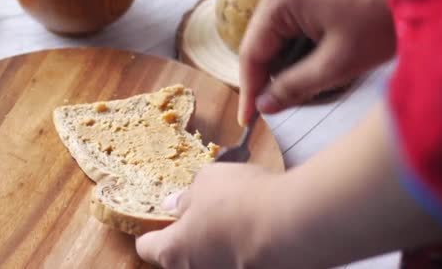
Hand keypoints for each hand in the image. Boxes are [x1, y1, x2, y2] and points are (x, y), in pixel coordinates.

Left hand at [136, 164, 282, 268]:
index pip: (147, 248)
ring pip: (211, 261)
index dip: (150, 233)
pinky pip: (239, 261)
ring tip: (235, 220)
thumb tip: (174, 205)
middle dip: (188, 239)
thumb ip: (186, 197)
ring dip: (217, 245)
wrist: (294, 225)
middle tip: (202, 216)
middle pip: (180, 258)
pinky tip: (257, 231)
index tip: (156, 223)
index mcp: (174, 250)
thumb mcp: (207, 181)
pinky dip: (243, 250)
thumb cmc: (243, 200)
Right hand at [238, 0, 397, 124]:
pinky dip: (297, 44)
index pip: (251, 53)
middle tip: (280, 104)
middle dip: (271, 74)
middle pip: (261, 42)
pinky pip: (289, 20)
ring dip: (286, 59)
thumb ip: (293, 88)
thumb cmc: (382, 20)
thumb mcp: (336, 65)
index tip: (248, 120)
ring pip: (275, 33)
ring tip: (306, 81)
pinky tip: (315, 58)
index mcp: (280, 0)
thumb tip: (264, 106)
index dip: (249, 90)